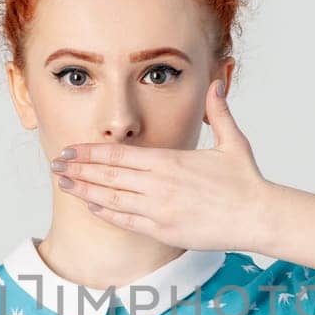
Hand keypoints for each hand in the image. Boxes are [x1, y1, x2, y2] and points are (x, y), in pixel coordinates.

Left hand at [49, 80, 275, 251]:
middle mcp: (158, 185)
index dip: (90, 151)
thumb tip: (216, 83)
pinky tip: (92, 206)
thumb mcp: (233, 142)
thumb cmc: (247, 181)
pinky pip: (126, 222)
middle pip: (107, 175)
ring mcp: (159, 210)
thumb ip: (219, 112)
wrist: (259, 216)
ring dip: (84, 190)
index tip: (71, 149)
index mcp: (169, 161)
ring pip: (111, 199)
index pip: (119, 153)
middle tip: (55, 164)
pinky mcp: (164, 231)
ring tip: (63, 184)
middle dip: (77, 169)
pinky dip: (106, 213)